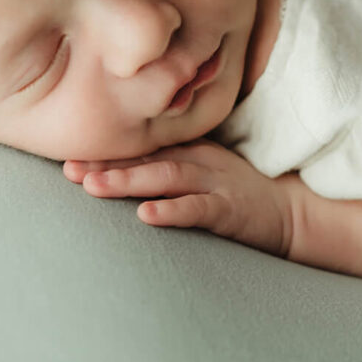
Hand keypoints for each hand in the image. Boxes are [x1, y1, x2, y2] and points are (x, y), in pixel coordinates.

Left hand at [64, 139, 293, 259]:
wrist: (293, 214)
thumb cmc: (241, 196)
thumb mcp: (205, 172)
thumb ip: (170, 165)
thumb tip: (121, 171)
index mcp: (190, 151)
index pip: (143, 146)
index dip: (106, 151)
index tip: (68, 155)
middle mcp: (199, 161)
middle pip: (147, 157)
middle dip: (106, 163)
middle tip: (69, 169)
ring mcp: (215, 183)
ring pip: (166, 176)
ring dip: (128, 180)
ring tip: (93, 186)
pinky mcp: (231, 210)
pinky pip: (198, 209)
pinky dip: (172, 210)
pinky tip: (146, 215)